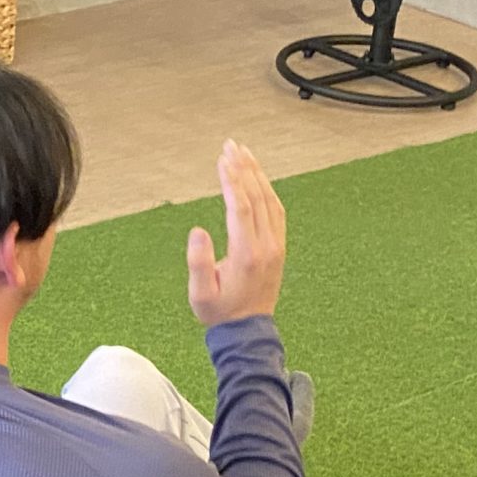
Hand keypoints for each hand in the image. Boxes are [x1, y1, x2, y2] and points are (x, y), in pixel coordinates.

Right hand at [186, 139, 286, 327]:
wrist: (248, 331)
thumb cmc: (219, 312)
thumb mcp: (199, 294)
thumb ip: (198, 262)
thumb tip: (198, 230)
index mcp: (246, 254)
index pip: (240, 207)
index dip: (231, 180)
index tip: (222, 158)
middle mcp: (267, 246)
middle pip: (257, 196)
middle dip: (244, 167)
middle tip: (231, 144)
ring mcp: (277, 246)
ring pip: (270, 200)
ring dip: (257, 174)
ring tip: (243, 152)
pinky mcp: (279, 247)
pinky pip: (276, 211)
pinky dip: (266, 189)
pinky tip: (257, 177)